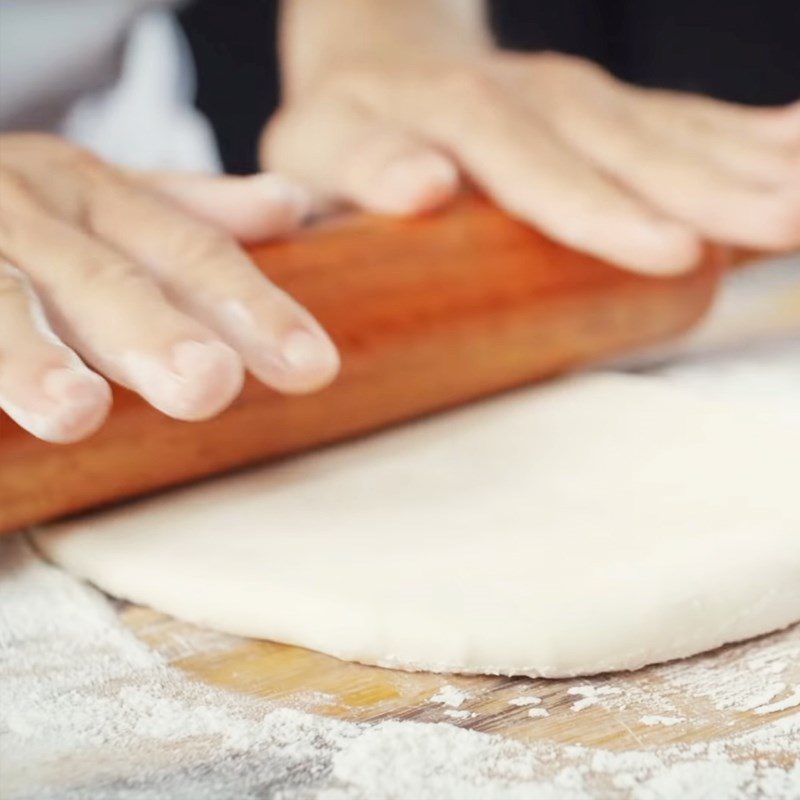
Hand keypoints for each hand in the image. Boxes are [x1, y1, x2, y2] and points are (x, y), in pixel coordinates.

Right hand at [0, 134, 339, 442]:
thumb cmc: (32, 209)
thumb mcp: (113, 198)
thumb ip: (195, 211)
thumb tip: (289, 205)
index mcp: (100, 198)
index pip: (193, 253)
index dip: (252, 308)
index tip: (310, 366)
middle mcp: (36, 215)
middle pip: (104, 280)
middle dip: (154, 334)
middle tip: (207, 386)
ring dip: (31, 359)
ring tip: (74, 413)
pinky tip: (6, 417)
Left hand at [264, 50, 799, 272]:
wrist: (379, 60)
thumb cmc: (341, 129)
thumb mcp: (317, 151)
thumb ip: (364, 167)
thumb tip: (424, 186)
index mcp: (453, 114)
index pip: (530, 165)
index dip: (595, 208)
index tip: (664, 249)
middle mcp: (527, 98)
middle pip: (621, 147)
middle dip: (703, 192)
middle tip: (779, 222)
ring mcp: (575, 99)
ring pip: (669, 132)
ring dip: (747, 165)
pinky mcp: (604, 109)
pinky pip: (684, 120)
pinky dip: (748, 135)